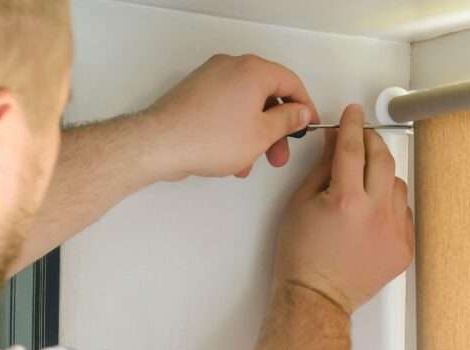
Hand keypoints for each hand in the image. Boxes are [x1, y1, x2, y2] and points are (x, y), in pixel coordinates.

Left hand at [145, 54, 319, 180]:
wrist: (161, 144)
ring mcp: (210, 77)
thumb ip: (287, 120)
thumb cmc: (212, 138)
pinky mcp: (194, 92)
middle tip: (280, 154)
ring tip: (251, 163)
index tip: (308, 125)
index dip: (304, 106)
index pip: (290, 82)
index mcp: (252, 70)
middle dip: (276, 128)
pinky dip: (235, 129)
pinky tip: (232, 158)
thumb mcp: (262, 134)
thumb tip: (300, 111)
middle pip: (267, 94)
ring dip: (255, 133)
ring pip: (245, 105)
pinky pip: (226, 108)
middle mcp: (231, 66)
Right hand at [275, 104, 414, 313]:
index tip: (354, 114)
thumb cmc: (302, 256)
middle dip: (372, 142)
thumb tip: (336, 142)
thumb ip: (323, 168)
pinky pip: (404, 212)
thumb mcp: (301, 203)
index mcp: (346, 201)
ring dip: (382, 176)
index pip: (352, 148)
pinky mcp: (404, 248)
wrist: (317, 297)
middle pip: (382, 160)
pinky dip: (390, 205)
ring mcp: (394, 233)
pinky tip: (372, 212)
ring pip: (397, 185)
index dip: (352, 125)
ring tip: (363, 183)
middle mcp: (375, 215)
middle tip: (362, 137)